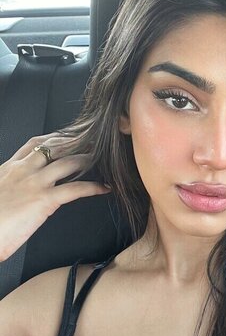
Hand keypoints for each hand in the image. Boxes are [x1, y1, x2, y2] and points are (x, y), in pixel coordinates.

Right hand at [0, 133, 110, 262]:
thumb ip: (9, 188)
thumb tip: (19, 194)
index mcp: (9, 169)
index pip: (35, 145)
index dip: (55, 138)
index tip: (68, 135)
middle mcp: (22, 171)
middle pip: (56, 146)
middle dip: (77, 141)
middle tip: (95, 139)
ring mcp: (34, 184)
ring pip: (68, 162)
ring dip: (89, 158)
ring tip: (104, 158)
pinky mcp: (43, 200)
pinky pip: (75, 189)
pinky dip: (93, 187)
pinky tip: (105, 187)